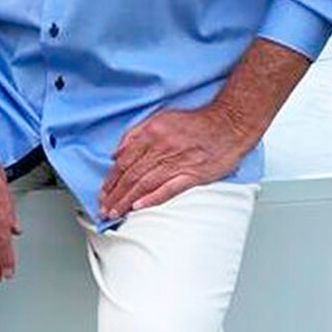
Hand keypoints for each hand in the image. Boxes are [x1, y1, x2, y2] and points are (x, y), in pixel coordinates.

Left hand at [98, 105, 251, 219]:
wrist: (228, 125)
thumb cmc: (195, 123)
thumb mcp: (160, 118)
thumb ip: (136, 135)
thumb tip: (117, 153)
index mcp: (151, 134)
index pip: (124, 161)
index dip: (111, 179)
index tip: (103, 192)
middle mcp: (161, 149)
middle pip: (131, 176)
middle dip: (115, 195)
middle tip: (103, 209)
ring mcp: (177, 163)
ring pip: (145, 185)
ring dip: (127, 200)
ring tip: (115, 213)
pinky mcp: (193, 175)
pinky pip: (169, 189)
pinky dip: (152, 199)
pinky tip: (138, 208)